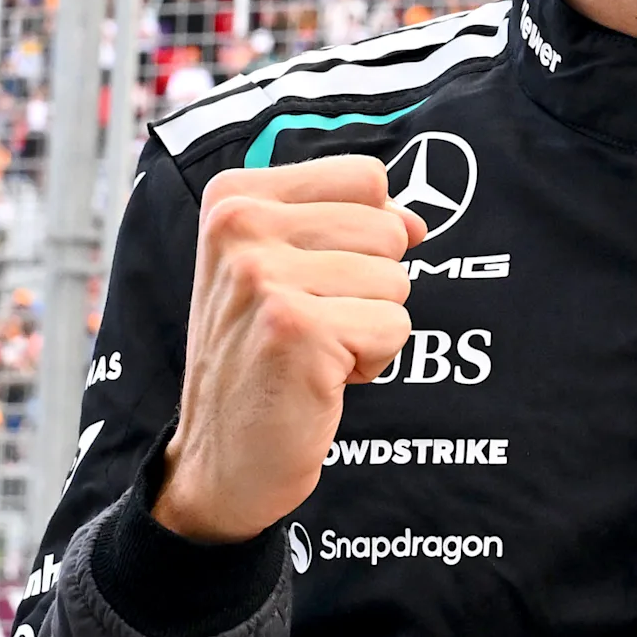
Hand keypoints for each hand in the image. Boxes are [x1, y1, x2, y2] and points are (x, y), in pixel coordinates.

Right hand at [153, 154, 423, 542]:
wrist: (219, 458)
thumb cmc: (258, 359)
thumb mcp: (284, 269)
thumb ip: (347, 227)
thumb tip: (417, 220)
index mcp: (234, 196)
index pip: (365, 178)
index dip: (365, 236)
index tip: (315, 278)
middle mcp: (239, 225)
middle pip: (387, 229)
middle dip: (371, 286)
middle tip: (312, 325)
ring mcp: (263, 276)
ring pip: (395, 280)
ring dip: (369, 326)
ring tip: (314, 351)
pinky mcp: (296, 328)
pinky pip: (392, 327)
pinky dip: (371, 361)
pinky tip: (320, 377)